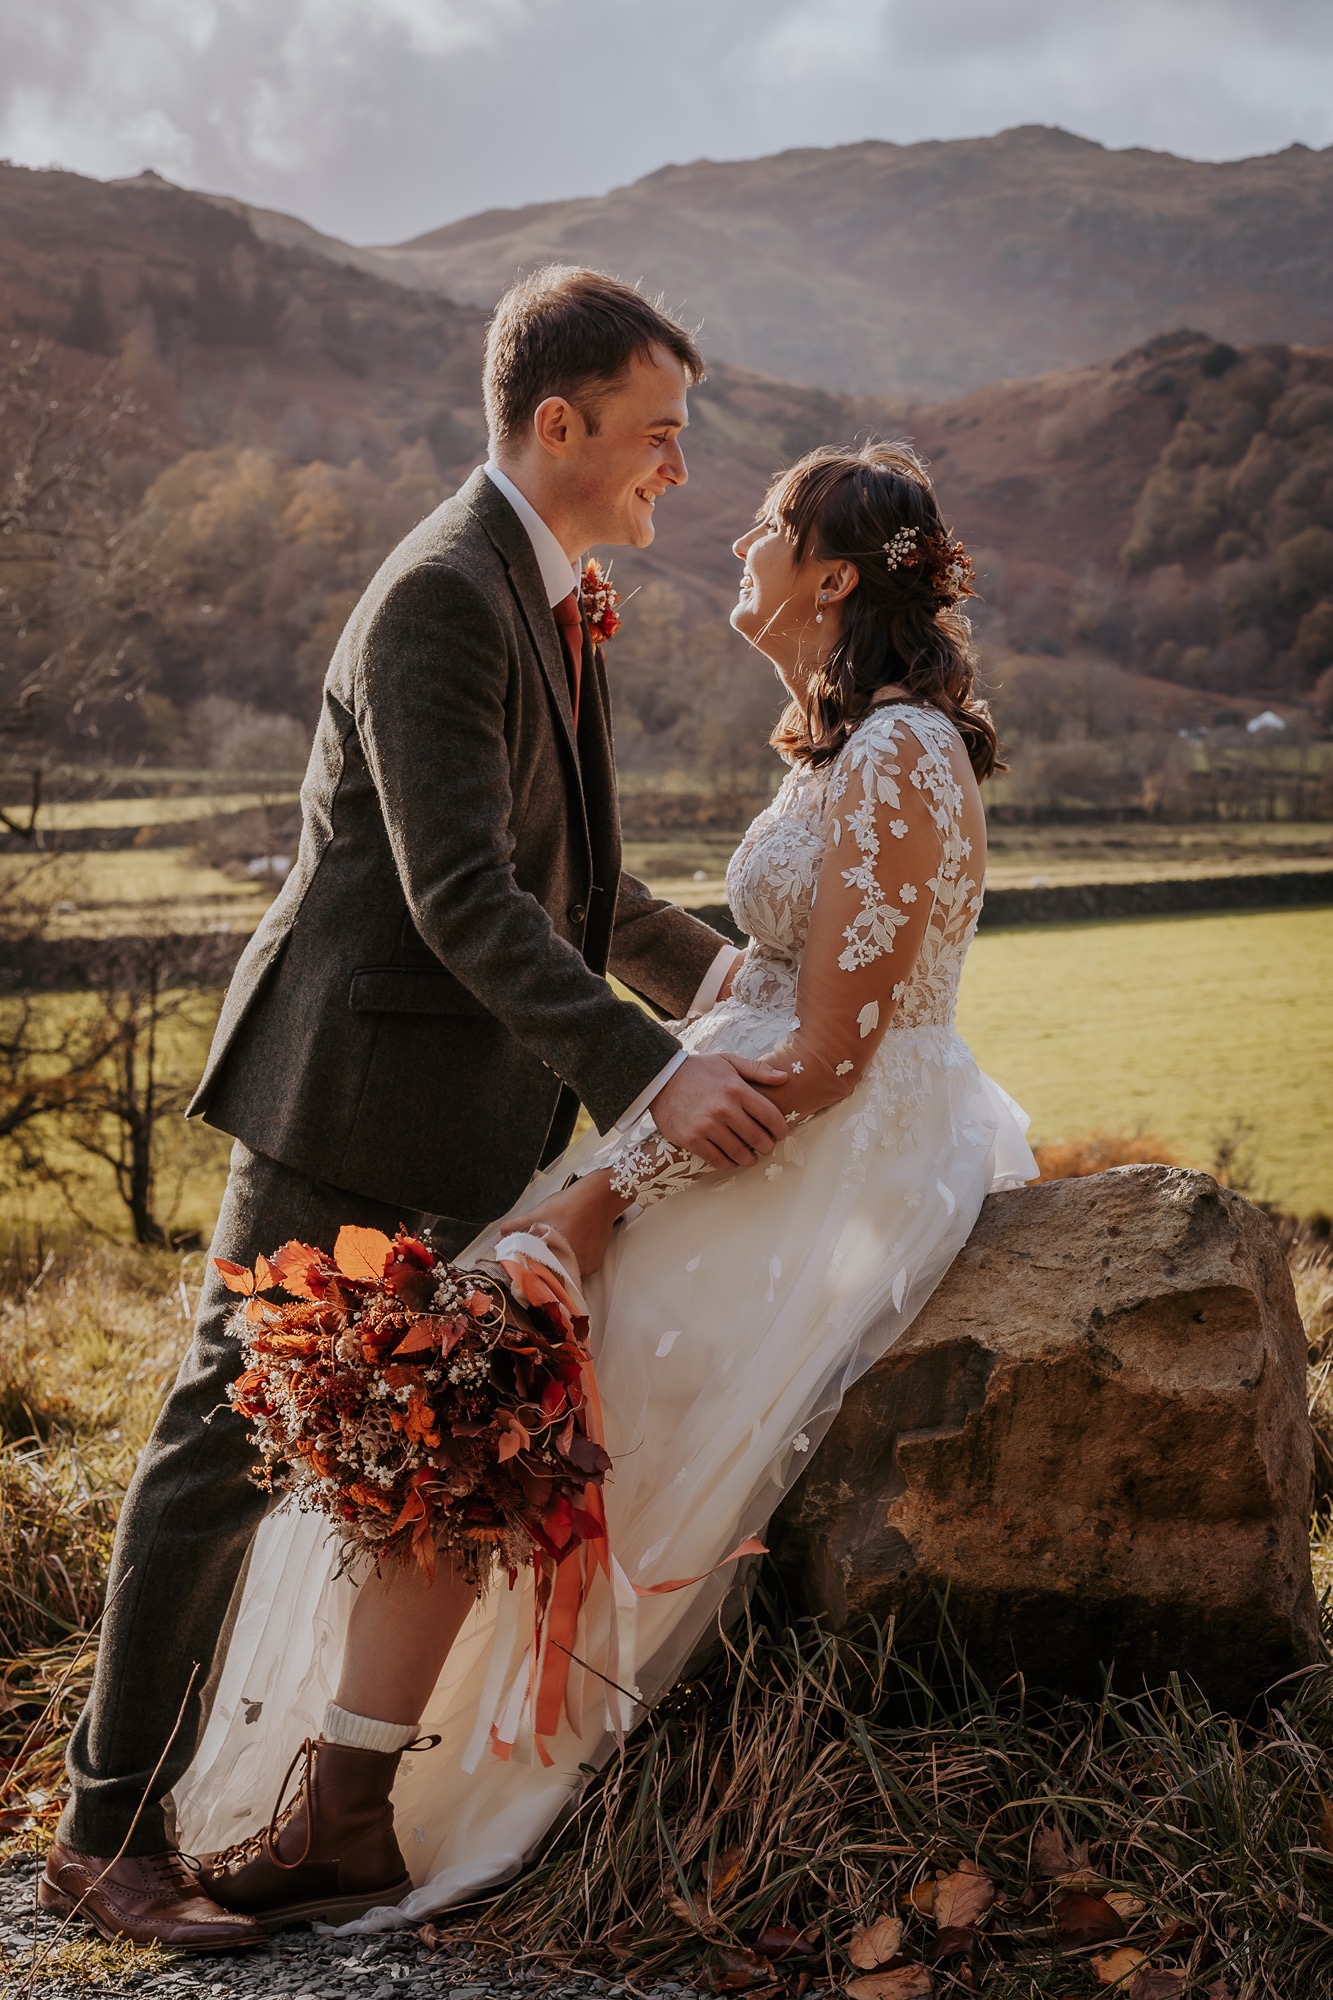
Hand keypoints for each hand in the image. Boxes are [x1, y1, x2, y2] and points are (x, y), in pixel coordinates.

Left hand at [499, 1172, 624, 1279]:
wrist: (601, 1196)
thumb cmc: (570, 1203)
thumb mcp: (539, 1212)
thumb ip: (517, 1225)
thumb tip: (499, 1235)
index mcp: (558, 1259)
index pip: (540, 1282)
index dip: (529, 1282)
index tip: (521, 1279)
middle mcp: (575, 1269)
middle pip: (554, 1282)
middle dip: (543, 1278)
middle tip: (533, 1268)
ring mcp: (587, 1268)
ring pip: (567, 1277)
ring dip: (558, 1271)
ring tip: (549, 1259)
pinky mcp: (596, 1263)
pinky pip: (580, 1270)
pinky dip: (571, 1265)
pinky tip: (566, 1252)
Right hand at [651, 1052, 787, 1169]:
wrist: (660, 1078)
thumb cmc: (698, 1070)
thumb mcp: (728, 1061)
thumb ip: (757, 1069)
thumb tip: (784, 1078)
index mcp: (737, 1089)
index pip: (770, 1116)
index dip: (780, 1130)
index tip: (780, 1134)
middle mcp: (724, 1109)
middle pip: (758, 1138)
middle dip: (767, 1146)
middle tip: (766, 1147)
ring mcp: (706, 1126)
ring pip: (739, 1153)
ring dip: (749, 1159)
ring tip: (749, 1156)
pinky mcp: (691, 1139)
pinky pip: (717, 1160)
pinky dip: (728, 1164)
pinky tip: (731, 1160)